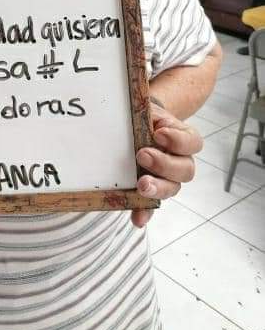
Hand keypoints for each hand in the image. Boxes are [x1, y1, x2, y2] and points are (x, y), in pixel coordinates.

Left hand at [131, 101, 202, 227]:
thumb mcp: (149, 110)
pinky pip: (152, 207)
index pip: (192, 142)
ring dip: (157, 188)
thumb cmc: (146, 117)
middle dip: (164, 164)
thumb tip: (153, 124)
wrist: (137, 125)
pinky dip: (145, 213)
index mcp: (184, 139)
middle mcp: (181, 162)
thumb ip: (151, 115)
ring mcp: (168, 179)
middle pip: (185, 170)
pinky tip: (137, 219)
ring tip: (141, 184)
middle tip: (142, 155)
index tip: (158, 132)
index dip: (178, 140)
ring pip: (172, 189)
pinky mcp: (152, 191)